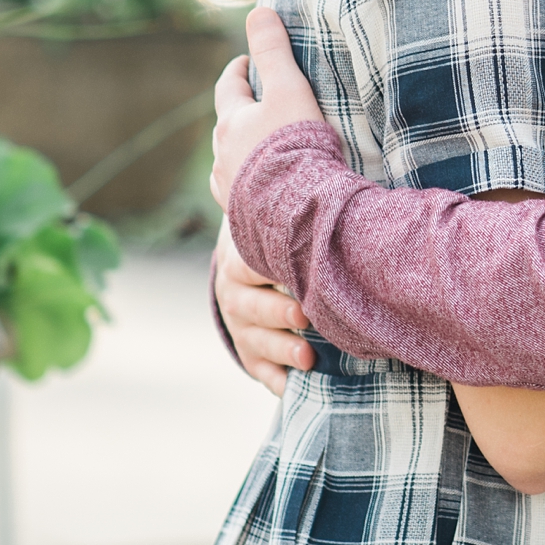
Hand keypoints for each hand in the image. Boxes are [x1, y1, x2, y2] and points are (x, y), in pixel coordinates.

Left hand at [210, 6, 328, 210]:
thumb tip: (258, 11)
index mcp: (232, 123)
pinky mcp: (243, 218)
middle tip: (258, 106)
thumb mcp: (290, 89)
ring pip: (230, 163)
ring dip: (242, 153)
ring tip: (261, 153)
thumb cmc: (294, 147)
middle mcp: (222, 156)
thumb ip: (274, 51)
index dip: (237, 71)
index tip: (244, 62)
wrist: (297, 213)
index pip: (228, 88)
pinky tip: (263, 192)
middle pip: (226, 127)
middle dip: (240, 114)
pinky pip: (241, 196)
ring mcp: (230, 189)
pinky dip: (249, 186)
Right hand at [215, 224, 313, 394]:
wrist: (253, 255)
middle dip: (278, 313)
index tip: (298, 279)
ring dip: (280, 350)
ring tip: (308, 357)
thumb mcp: (277, 219)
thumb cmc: (279, 234)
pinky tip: (291, 387)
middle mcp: (233, 291)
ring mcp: (239, 323)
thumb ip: (293, 209)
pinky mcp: (249, 347)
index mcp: (239, 257)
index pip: (248, 264)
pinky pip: (257, 367)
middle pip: (250, 306)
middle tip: (306, 316)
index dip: (270, 271)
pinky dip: (273, 378)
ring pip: (254, 340)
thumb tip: (312, 157)